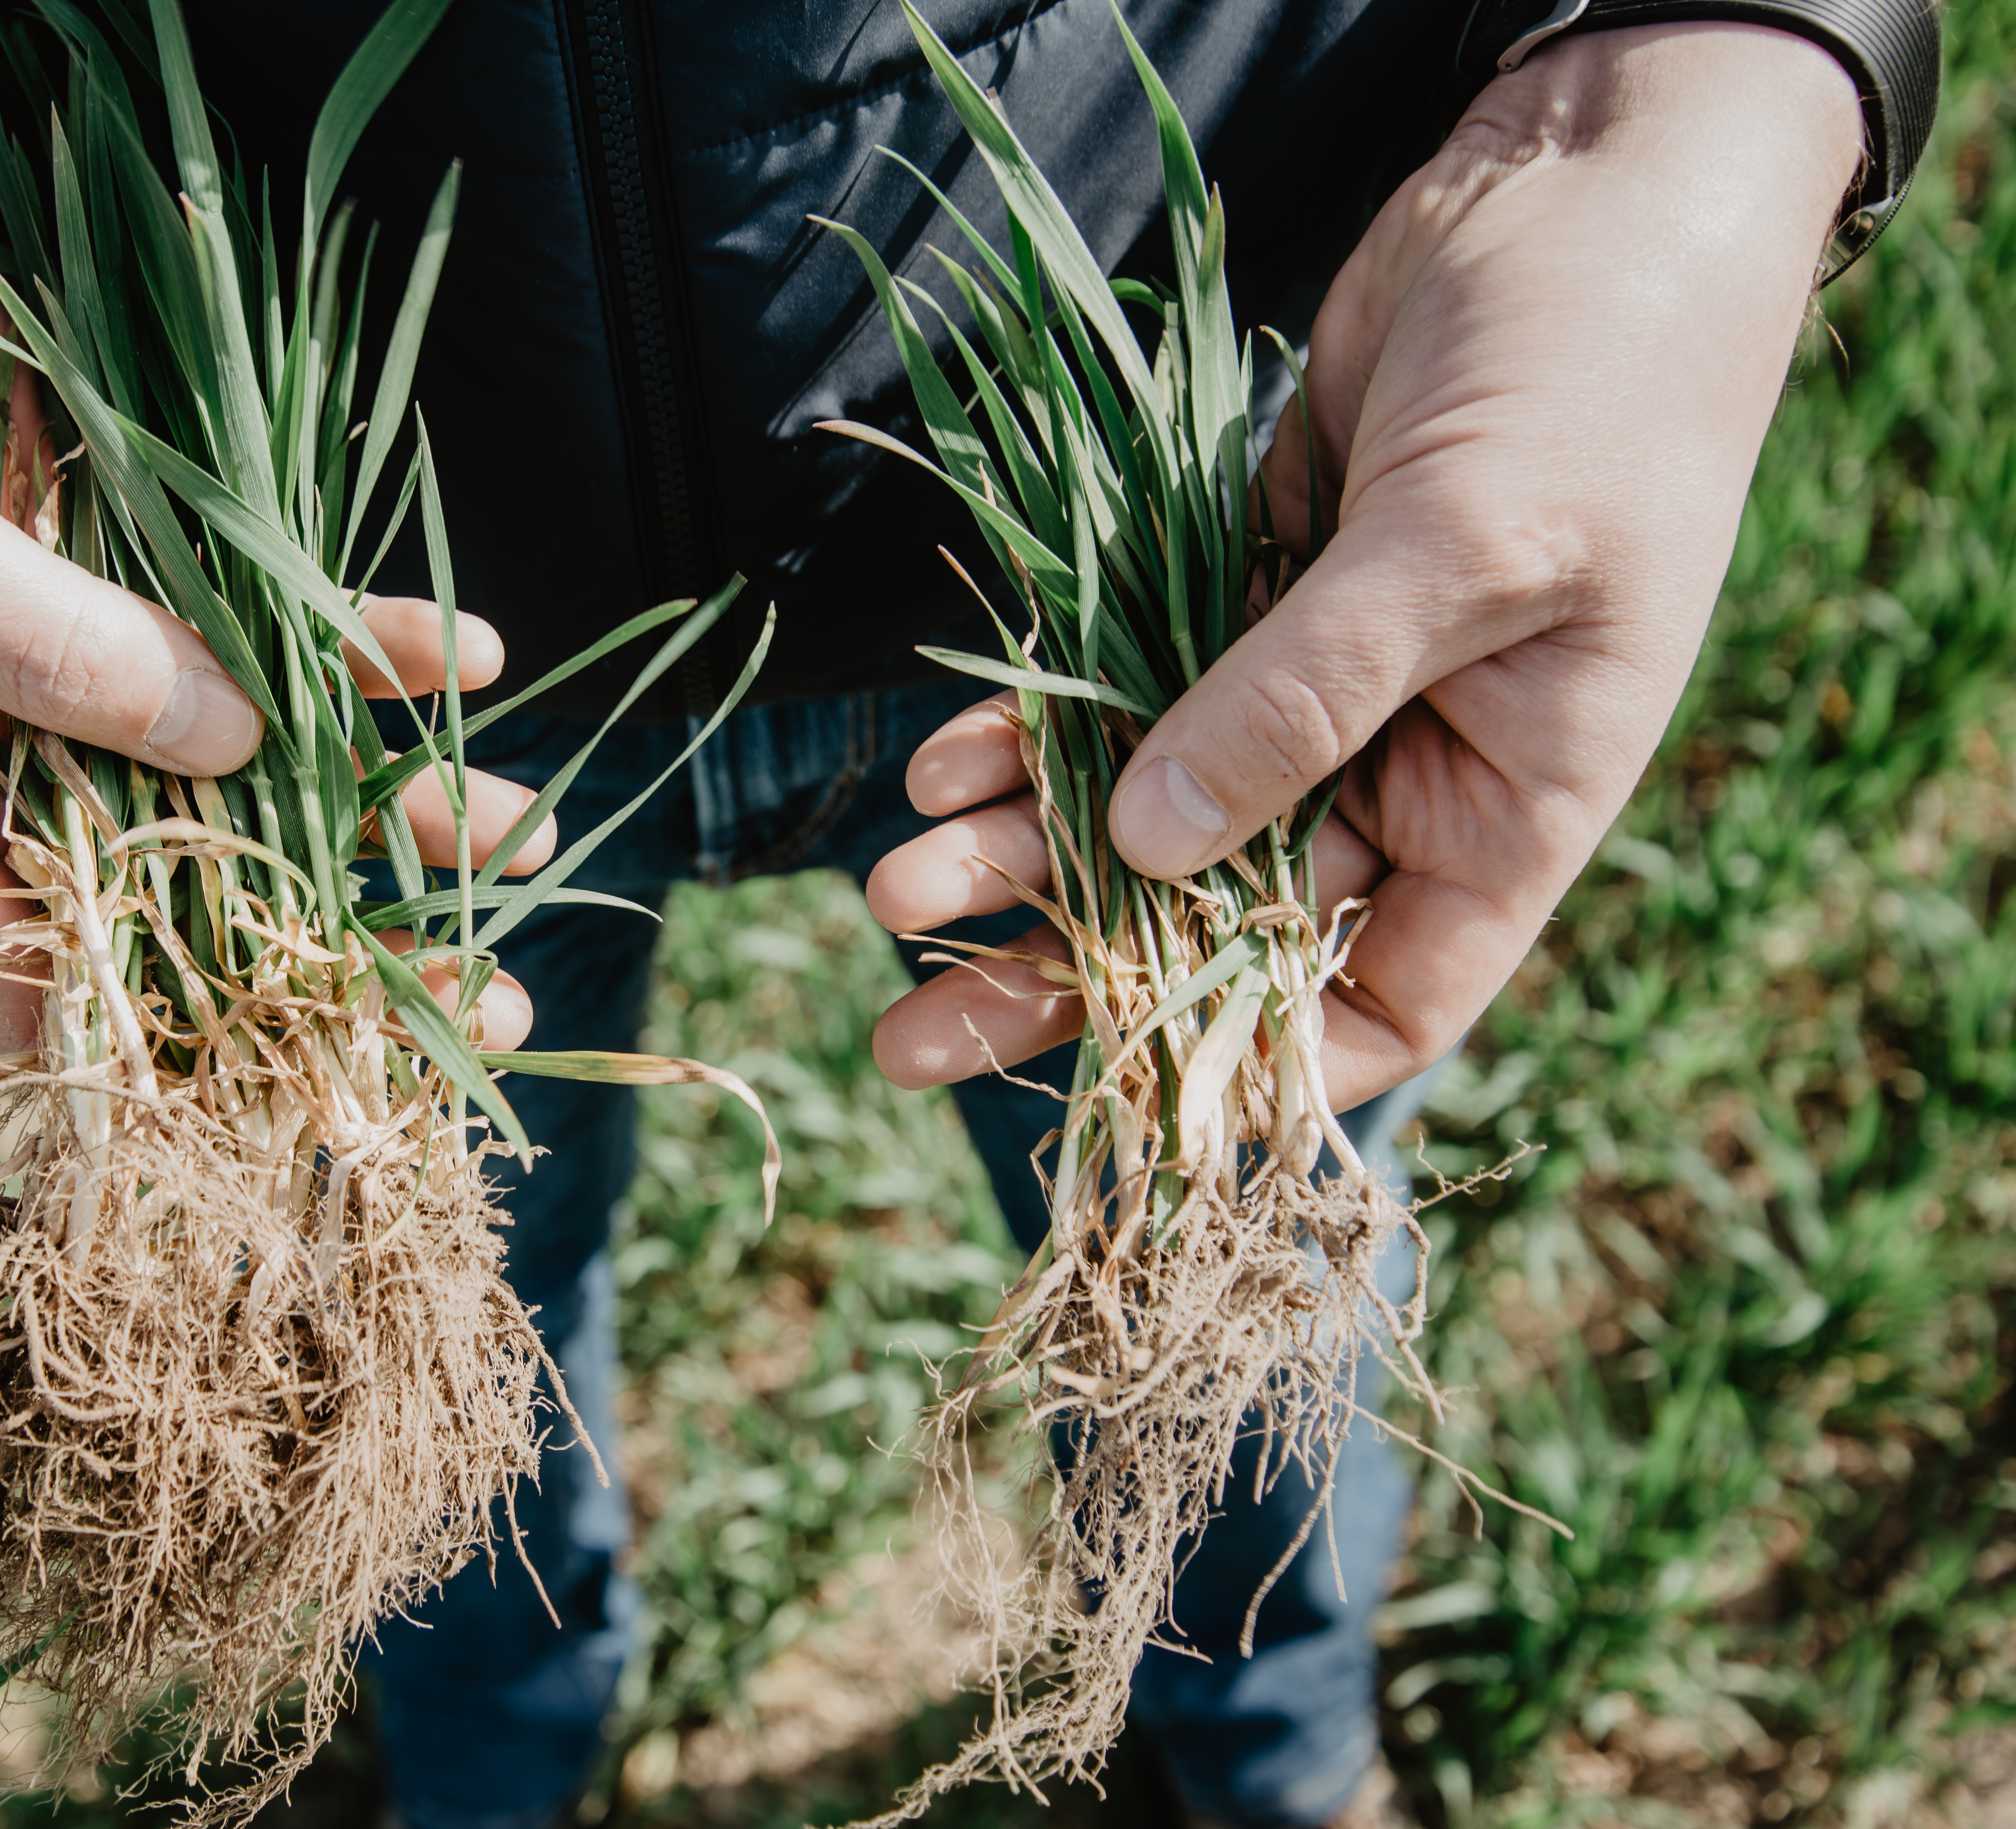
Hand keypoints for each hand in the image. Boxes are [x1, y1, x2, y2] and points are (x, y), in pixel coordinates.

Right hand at [0, 0, 548, 1051]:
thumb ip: (40, 652)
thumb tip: (232, 747)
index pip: (19, 976)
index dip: (151, 1048)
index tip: (300, 1084)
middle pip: (176, 888)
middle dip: (326, 946)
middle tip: (478, 996)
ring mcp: (71, 653)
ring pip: (251, 766)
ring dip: (385, 803)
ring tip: (524, 836)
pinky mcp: (129, 550)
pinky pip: (267, 619)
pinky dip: (363, 640)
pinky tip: (471, 653)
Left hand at [866, 22, 1862, 1107]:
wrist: (1576, 192)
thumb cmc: (1594, 380)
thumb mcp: (1465, 550)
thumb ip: (1306, 697)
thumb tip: (1151, 842)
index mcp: (1511, 804)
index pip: (1389, 998)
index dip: (1259, 1062)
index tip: (1121, 1096)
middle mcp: (1405, 770)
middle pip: (1220, 926)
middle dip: (1069, 975)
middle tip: (913, 1036)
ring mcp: (1313, 686)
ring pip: (1144, 819)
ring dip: (1017, 860)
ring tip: (891, 892)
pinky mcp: (1237, 596)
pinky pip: (1115, 698)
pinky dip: (1028, 735)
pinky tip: (934, 769)